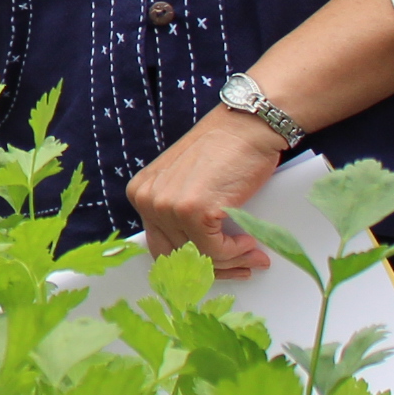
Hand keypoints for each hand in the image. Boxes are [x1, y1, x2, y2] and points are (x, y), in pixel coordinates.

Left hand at [126, 108, 280, 276]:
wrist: (246, 126)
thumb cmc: (225, 149)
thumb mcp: (187, 181)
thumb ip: (180, 213)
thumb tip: (199, 255)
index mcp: (141, 193)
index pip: (160, 246)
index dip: (190, 263)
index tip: (216, 265)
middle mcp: (148, 200)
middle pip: (177, 256)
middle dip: (214, 267)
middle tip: (241, 266)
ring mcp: (168, 206)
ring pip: (199, 257)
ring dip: (231, 262)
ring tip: (252, 256)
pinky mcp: (194, 210)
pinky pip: (216, 250)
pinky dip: (237, 252)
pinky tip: (249, 241)